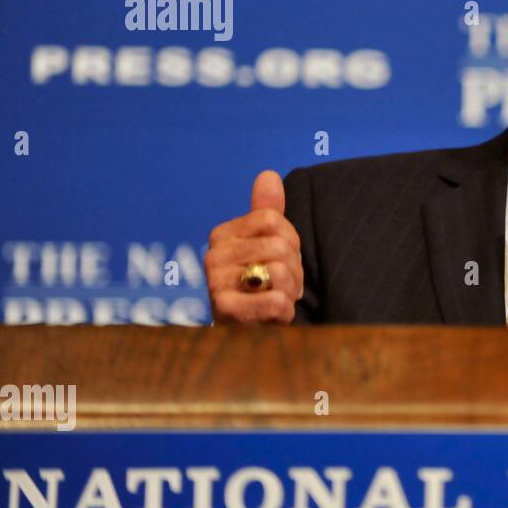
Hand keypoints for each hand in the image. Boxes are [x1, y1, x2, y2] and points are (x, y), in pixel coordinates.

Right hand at [206, 170, 303, 323]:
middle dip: (294, 269)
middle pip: (280, 245)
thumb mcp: (264, 245)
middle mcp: (213, 256)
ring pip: (280, 272)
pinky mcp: (225, 311)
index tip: (283, 259)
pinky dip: (285, 310)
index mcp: (222, 235)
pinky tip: (273, 315)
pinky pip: (276, 300)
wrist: (244, 333)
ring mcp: (215, 284)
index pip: (273, 220)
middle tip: (283, 285)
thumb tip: (269, 174)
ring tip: (278, 298)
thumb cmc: (258, 285)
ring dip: (291, 291)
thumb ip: (266, 211)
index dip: (290, 241)